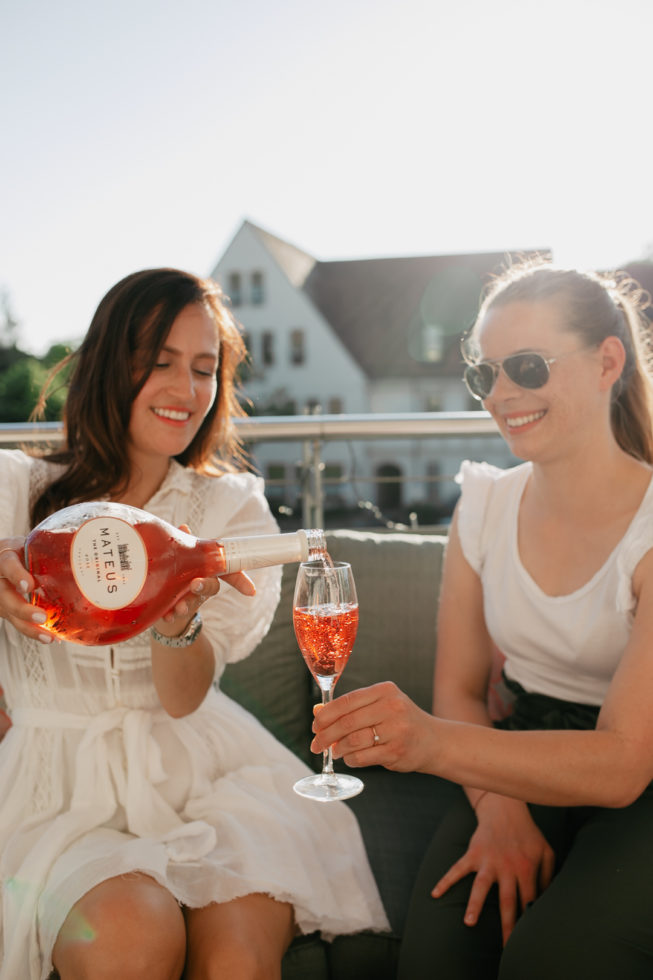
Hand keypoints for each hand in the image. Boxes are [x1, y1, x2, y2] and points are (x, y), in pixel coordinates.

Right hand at [0, 538, 53, 642]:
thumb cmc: (22, 550)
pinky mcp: (6, 610)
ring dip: (30, 629)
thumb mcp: (30, 544)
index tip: (28, 586)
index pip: (7, 565)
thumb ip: (47, 549)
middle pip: (5, 597)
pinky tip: (52, 638)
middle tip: (41, 617)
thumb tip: (84, 553)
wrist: (4, 558)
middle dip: (23, 610)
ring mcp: (0, 598)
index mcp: (4, 558)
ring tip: (49, 638)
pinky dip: (34, 632)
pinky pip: (18, 623)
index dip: (17, 576)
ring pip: (10, 615)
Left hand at [154, 525, 255, 636]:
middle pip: (211, 586)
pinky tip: (166, 616)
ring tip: (178, 607)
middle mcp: (204, 584)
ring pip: (194, 601)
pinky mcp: (176, 608)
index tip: (251, 592)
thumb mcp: (182, 556)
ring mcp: (191, 598)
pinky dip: (171, 614)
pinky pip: (176, 613)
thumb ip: (185, 543)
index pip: (229, 572)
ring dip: (187, 605)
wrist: (161, 597)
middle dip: (205, 586)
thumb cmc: (179, 570)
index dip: (241, 581)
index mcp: (208, 569)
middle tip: (195, 585)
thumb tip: (184, 528)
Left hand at [311, 681, 435, 771]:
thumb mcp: (379, 706)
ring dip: (338, 748)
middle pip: (346, 722)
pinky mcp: (396, 751)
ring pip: (353, 740)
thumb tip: (317, 711)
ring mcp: (396, 730)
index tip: (315, 725)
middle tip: (316, 744)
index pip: (347, 700)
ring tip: (335, 751)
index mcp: (385, 691)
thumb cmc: (401, 721)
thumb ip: (350, 707)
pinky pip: (362, 757)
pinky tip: (350, 758)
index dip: (326, 714)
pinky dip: (350, 759)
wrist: (434, 741)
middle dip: (326, 735)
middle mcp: (391, 707)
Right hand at [432, 795, 554, 944]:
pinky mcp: (473, 853)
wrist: (505, 809)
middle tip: (507, 947)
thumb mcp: (546, 852)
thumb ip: (549, 876)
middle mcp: (507, 866)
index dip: (529, 920)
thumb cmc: (528, 834)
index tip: (528, 939)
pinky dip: (445, 880)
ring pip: (481, 886)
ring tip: (468, 923)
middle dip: (508, 925)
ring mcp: (488, 860)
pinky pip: (457, 868)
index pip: (529, 901)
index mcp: (527, 868)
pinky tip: (435, 893)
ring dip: (475, 904)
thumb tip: (546, 902)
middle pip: (507, 901)